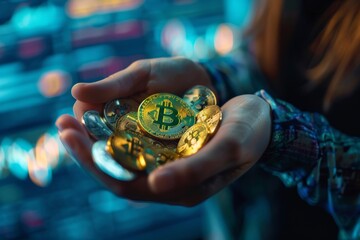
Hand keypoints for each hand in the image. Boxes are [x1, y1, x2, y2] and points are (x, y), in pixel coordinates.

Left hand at [56, 57, 271, 205]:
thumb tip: (153, 186)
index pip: (125, 185)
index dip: (94, 164)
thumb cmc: (249, 133)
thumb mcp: (227, 148)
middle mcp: (167, 181)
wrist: (262, 120)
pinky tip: (100, 114)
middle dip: (85, 151)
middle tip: (62, 123)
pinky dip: (113, 130)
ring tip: (73, 115)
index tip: (70, 134)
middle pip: (116, 173)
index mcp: (180, 189)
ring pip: (120, 158)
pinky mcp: (167, 148)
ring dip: (94, 139)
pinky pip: (132, 144)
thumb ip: (194, 170)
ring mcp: (166, 164)